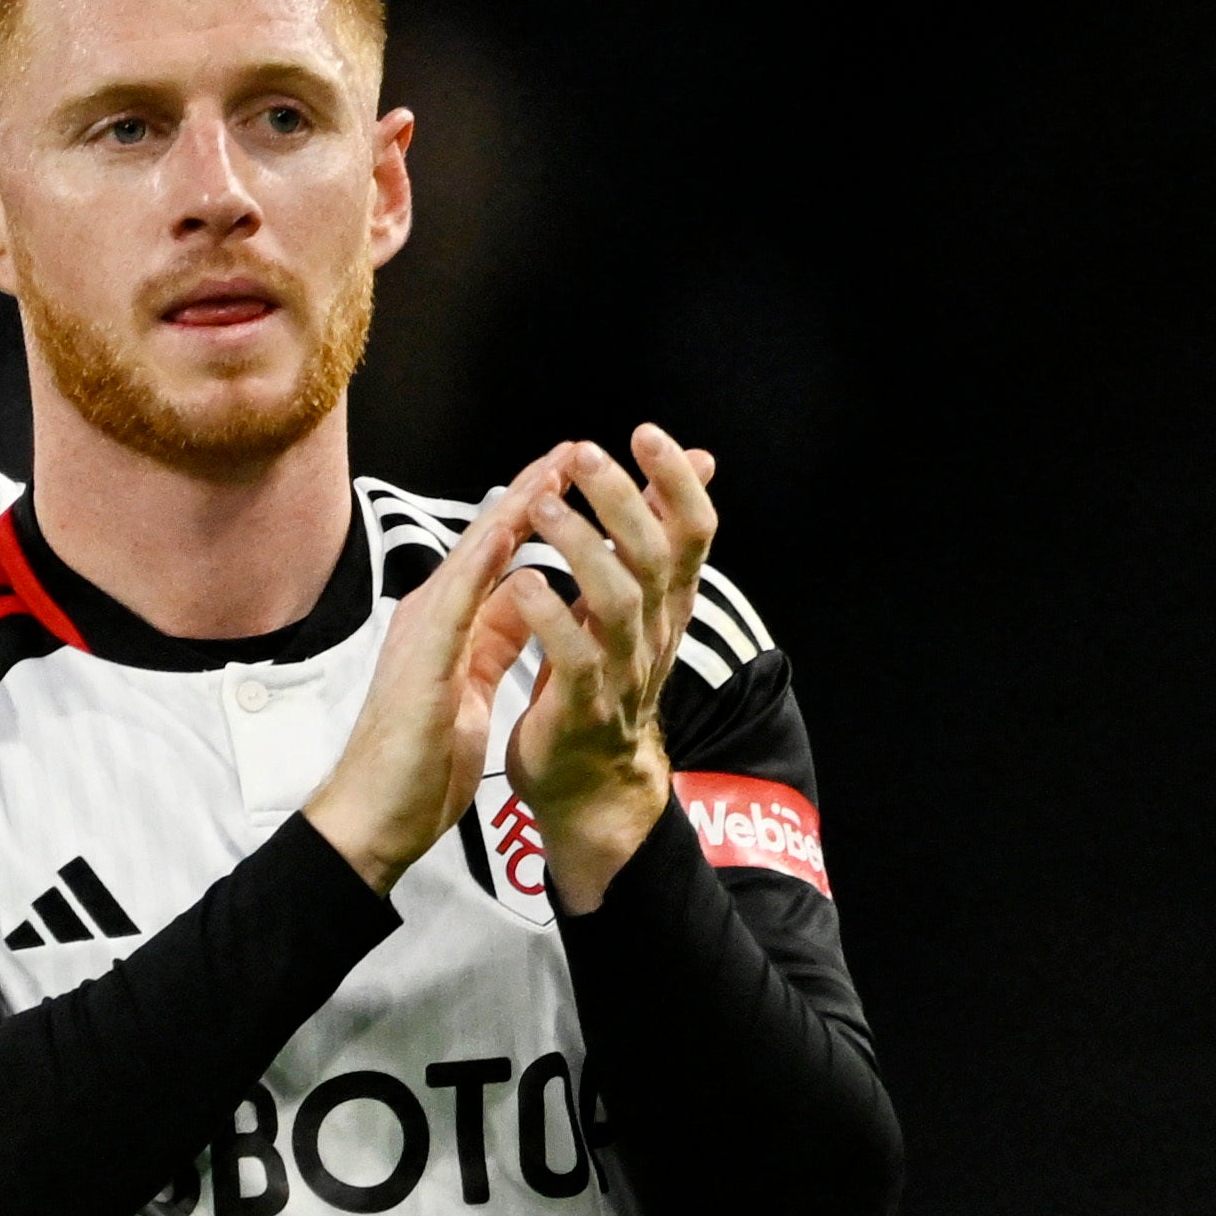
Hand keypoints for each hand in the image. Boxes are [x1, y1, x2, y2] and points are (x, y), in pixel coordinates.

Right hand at [295, 446, 575, 888]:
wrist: (374, 818)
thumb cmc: (419, 762)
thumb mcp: (472, 686)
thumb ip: (495, 639)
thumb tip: (530, 600)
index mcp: (453, 623)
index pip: (507, 553)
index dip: (549, 512)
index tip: (597, 478)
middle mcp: (435, 615)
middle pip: (494, 538)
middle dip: (542, 489)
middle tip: (587, 446)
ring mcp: (423, 633)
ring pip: (476, 554)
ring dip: (518, 506)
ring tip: (558, 464)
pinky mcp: (420, 661)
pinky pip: (455, 600)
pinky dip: (484, 560)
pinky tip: (511, 525)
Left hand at [495, 426, 719, 904]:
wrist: (586, 782)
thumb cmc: (598, 680)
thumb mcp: (631, 603)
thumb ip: (650, 537)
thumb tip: (693, 463)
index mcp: (665, 604)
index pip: (691, 532)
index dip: (675, 482)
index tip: (647, 433)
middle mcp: (654, 632)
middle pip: (654, 554)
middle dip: (623, 500)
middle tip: (585, 455)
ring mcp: (622, 671)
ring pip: (617, 599)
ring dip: (582, 548)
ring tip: (543, 507)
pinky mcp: (582, 709)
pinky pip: (575, 659)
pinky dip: (549, 618)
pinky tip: (521, 583)